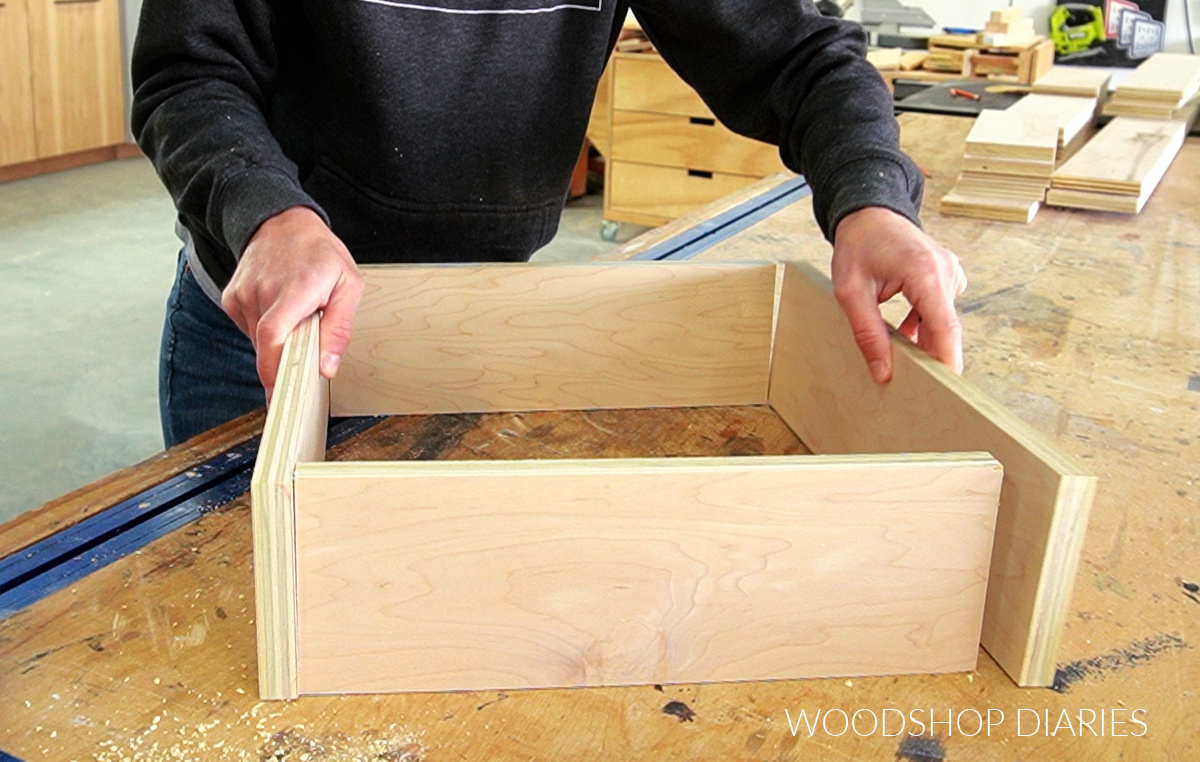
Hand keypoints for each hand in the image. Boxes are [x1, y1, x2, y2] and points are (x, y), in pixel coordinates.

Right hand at [221, 206, 363, 395]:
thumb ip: (339, 328)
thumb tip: (327, 367)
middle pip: (267, 347)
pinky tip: (279, 311)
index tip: (278, 400)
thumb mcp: (349, 285)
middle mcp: (263, 291)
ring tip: (296, 319)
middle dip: (284, 364)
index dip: (273, 373)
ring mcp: (243, 294)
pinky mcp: (231, 298)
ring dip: (278, 343)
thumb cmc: (320, 253)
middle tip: (302, 366)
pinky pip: (248, 329)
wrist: (282, 222)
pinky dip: (265, 331)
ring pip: (258, 341)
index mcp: (295, 289)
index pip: (273, 337)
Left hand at [830, 207, 965, 383]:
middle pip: (947, 328)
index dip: (948, 360)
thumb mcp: (850, 292)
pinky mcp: (948, 276)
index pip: (944, 326)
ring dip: (926, 341)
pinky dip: (926, 326)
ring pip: (944, 322)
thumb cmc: (858, 246)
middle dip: (933, 358)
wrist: (869, 214)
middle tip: (916, 389)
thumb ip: (867, 332)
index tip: (948, 390)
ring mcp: (951, 272)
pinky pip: (941, 311)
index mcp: (924, 272)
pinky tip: (905, 333)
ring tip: (902, 358)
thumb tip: (883, 372)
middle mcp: (946, 271)